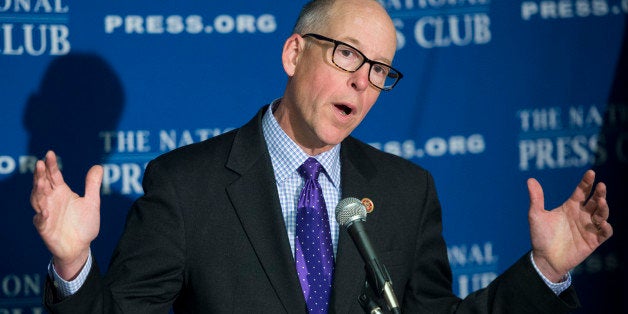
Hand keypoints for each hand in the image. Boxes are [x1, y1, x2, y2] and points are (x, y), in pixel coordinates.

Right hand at [30, 151, 102, 279]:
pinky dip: (41, 215)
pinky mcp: (45, 228)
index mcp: (61, 192)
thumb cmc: (84, 224)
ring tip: (41, 182)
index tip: (50, 153)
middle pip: (42, 184)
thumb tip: (98, 166)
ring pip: (38, 200)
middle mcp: (51, 200)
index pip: (54, 175)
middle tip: (41, 164)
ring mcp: (46, 213)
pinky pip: (40, 220)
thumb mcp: (92, 202)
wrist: (81, 247)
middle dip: (41, 174)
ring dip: (38, 191)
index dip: (51, 165)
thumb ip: (92, 185)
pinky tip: (44, 210)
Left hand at [528, 170, 611, 281]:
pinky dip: (606, 228)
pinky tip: (603, 223)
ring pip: (602, 214)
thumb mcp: (536, 215)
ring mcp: (589, 227)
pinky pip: (605, 233)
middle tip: (601, 186)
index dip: (587, 182)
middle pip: (595, 200)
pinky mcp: (593, 241)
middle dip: (599, 193)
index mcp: (570, 206)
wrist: (544, 259)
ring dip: (603, 208)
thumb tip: (530, 179)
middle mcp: (582, 215)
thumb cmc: (540, 236)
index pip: (582, 191)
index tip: (591, 173)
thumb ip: (536, 198)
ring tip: (601, 202)